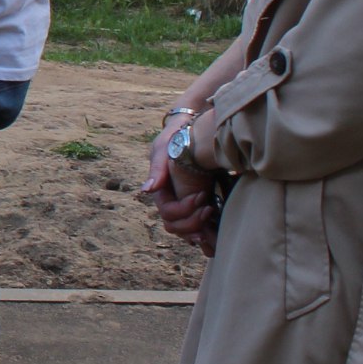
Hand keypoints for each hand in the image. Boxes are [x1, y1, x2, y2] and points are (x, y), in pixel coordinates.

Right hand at [137, 117, 217, 254]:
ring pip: (186, 231)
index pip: (168, 213)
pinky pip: (199, 228)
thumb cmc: (176, 136)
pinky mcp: (198, 205)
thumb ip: (157, 168)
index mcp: (161, 191)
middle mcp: (171, 201)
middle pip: (175, 227)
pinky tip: (216, 231)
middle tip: (210, 210)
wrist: (194, 130)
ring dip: (199, 231)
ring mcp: (184, 205)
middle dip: (192, 223)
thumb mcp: (164, 148)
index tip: (202, 196)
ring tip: (213, 222)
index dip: (185, 210)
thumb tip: (146, 190)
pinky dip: (207, 233)